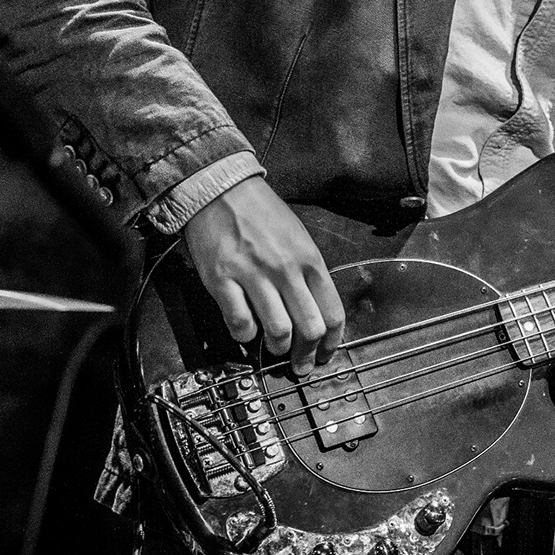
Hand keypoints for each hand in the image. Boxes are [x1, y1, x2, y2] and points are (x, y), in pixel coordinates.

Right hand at [183, 176, 345, 372]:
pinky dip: (245, 336)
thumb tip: (317, 310)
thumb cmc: (261, 214)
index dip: (332, 342)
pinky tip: (246, 331)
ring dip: (278, 348)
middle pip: (309, 327)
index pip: (332, 312)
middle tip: (301, 365)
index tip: (325, 353)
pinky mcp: (223, 280)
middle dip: (307, 354)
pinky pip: (240, 323)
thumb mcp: (298, 237)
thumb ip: (309, 272)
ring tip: (275, 348)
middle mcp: (286, 269)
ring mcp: (254, 275)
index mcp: (309, 259)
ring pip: (278, 331)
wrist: (221, 189)